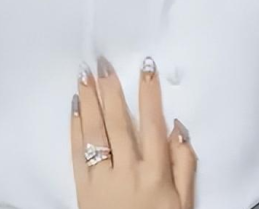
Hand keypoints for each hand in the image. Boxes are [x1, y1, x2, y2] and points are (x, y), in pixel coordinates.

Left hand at [70, 56, 196, 208]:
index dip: (149, 93)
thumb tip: (179, 128)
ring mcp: (103, 181)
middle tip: (104, 63)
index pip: (152, 123)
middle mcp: (129, 172)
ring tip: (85, 76)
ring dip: (90, 102)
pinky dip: (75, 129)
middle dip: (111, 90)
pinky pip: (77, 155)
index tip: (146, 66)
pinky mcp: (83, 191)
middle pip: (119, 123)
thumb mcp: (184, 202)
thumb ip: (184, 165)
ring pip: (95, 134)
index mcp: (156, 172)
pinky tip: (74, 109)